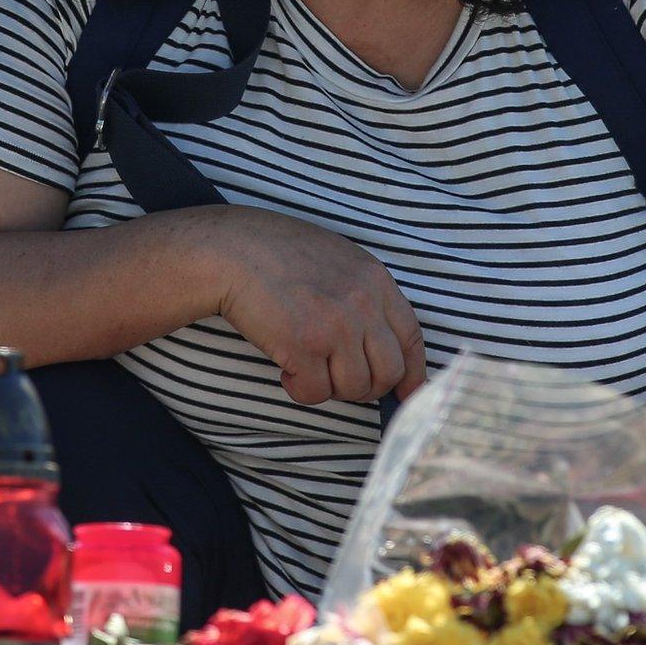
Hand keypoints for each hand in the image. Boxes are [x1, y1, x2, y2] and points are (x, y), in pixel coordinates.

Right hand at [206, 207, 427, 405]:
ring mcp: (336, 325)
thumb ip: (365, 296)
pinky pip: (316, 393)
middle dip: (366, 387)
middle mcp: (363, 303)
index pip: (412, 338)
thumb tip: (380, 345)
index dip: (413, 374)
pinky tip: (286, 369)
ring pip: (354, 388)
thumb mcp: (339, 261)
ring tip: (307, 368)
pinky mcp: (304, 345)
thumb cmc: (278, 255)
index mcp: (376, 280)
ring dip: (330, 387)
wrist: (232, 250)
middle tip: (338, 379)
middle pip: (389, 371)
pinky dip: (300, 390)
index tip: (406, 393)